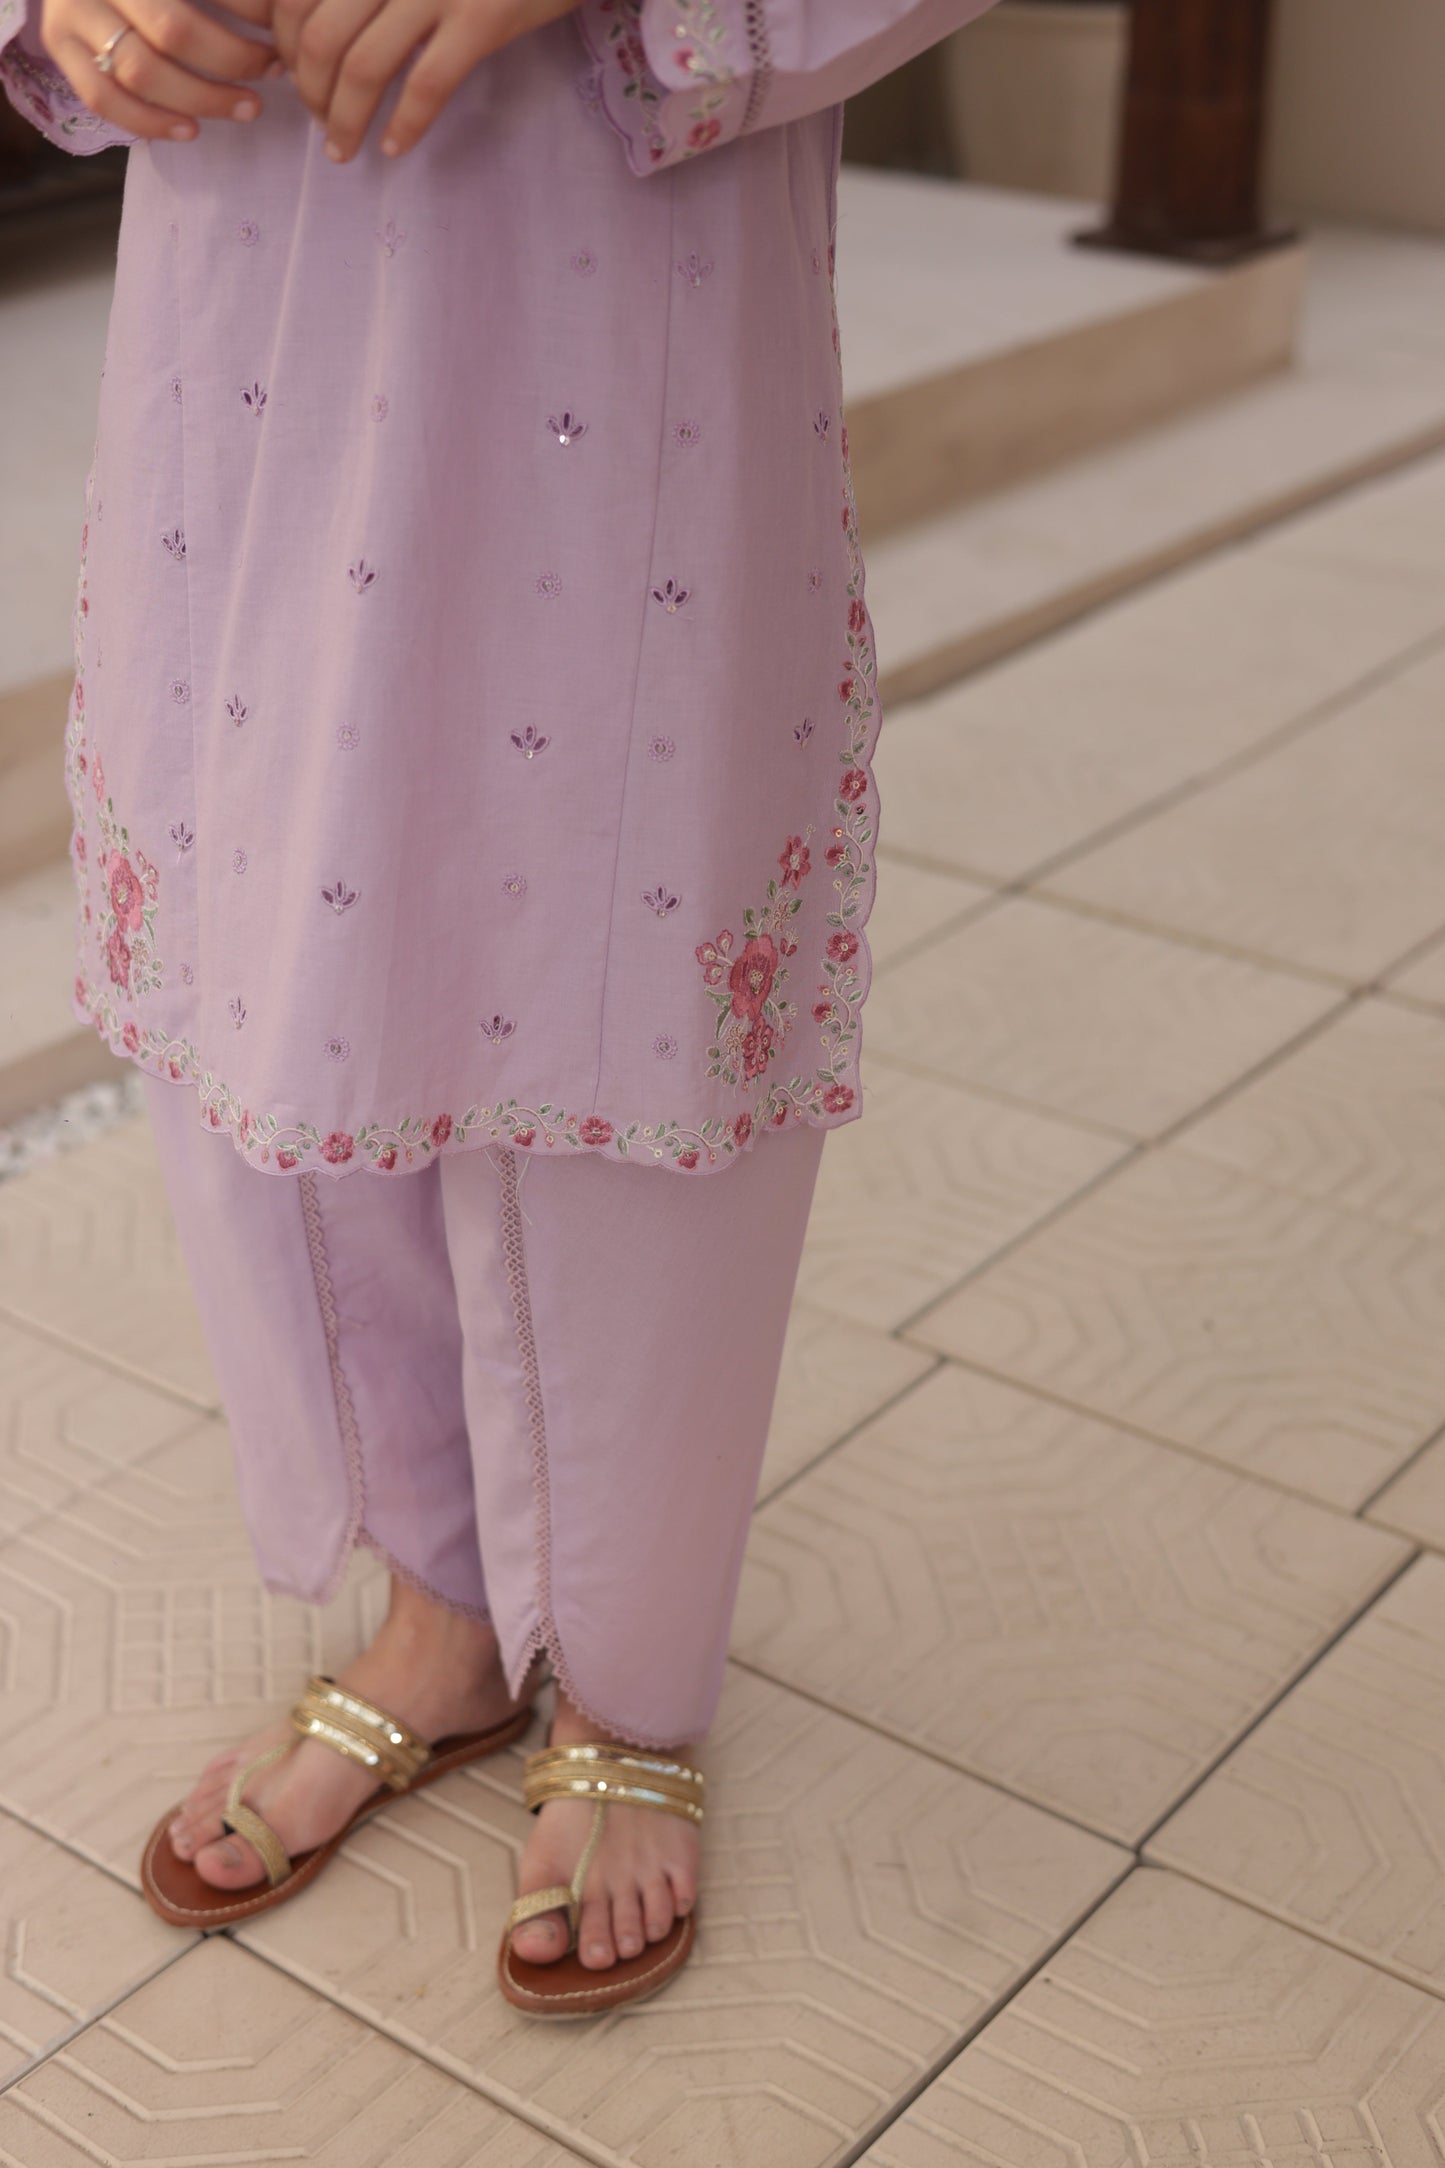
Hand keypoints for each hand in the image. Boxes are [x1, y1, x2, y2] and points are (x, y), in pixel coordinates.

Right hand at [40, 0, 281, 140]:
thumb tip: (281, 8)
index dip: (248, 6)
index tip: (282, 25)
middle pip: (172, 29)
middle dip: (232, 58)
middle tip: (272, 70)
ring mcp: (71, 9)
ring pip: (140, 70)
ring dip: (202, 98)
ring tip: (247, 107)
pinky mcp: (58, 45)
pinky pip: (103, 98)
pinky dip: (151, 122)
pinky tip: (191, 130)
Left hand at [269, 0, 580, 162]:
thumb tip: (320, 32)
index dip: (282, 46)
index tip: (294, 75)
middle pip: (318, 38)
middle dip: (310, 92)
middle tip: (321, 122)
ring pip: (364, 67)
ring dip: (346, 120)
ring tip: (345, 148)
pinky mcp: (480, 18)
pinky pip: (427, 85)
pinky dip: (405, 125)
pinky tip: (394, 147)